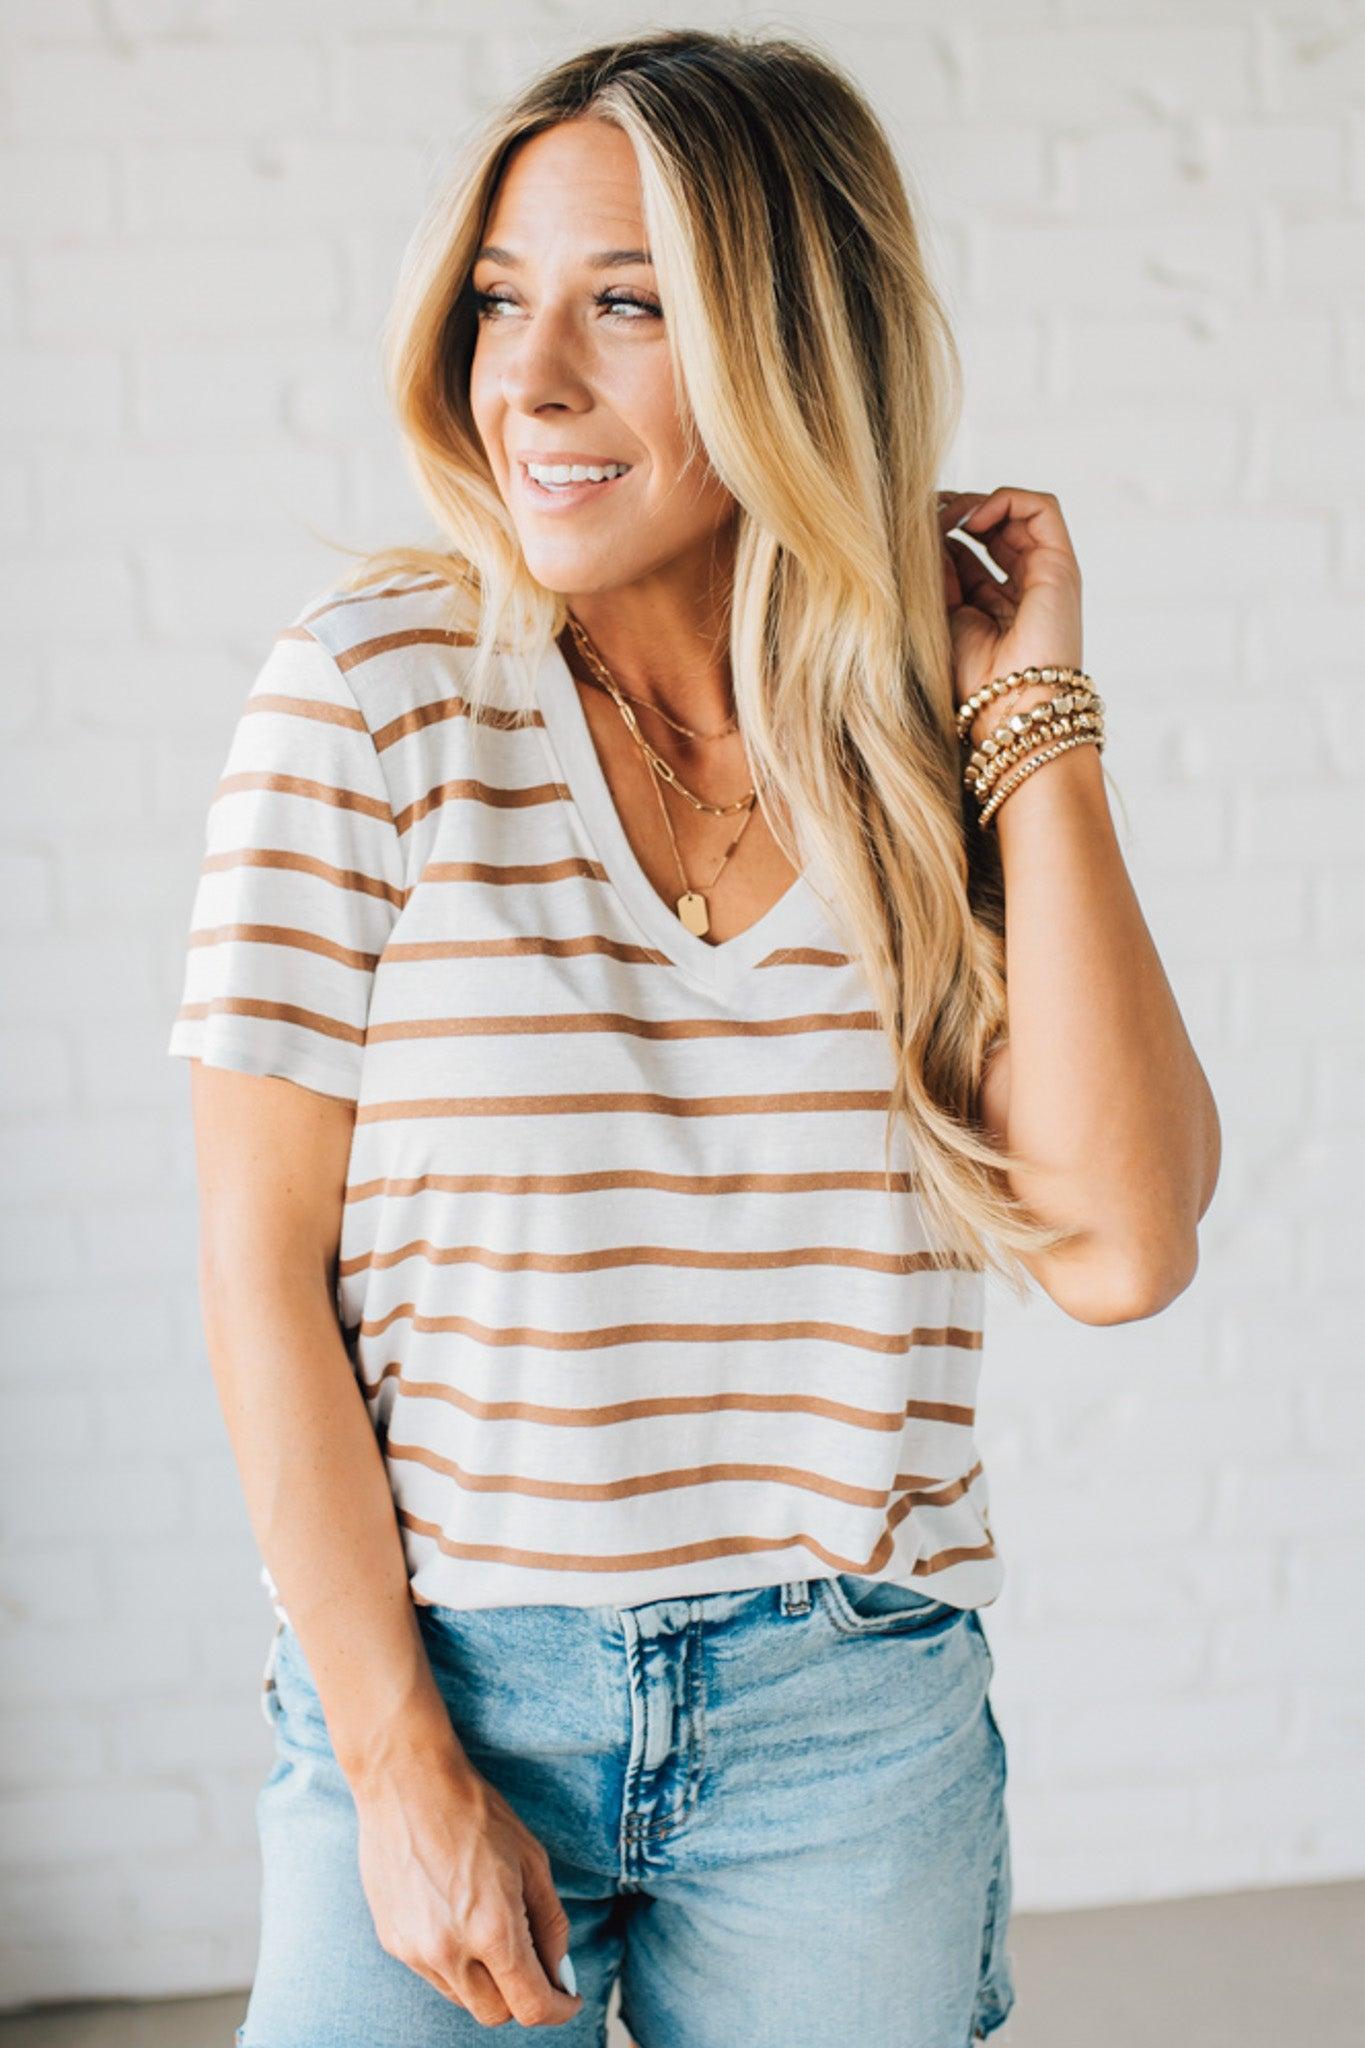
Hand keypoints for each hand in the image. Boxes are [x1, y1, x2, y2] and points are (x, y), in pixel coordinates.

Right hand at [353, 1748, 584, 2028]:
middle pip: (496, 2014)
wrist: (407, 1784)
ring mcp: (416, 1951)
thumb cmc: (475, 1813)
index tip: (569, 1998)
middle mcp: (451, 1951)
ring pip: (463, 1998)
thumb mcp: (532, 1860)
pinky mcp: (393, 1942)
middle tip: (535, 1962)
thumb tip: (558, 1970)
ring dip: (486, 1982)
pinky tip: (457, 1917)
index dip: (558, 2010)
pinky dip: (455, 1962)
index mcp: (492, 1930)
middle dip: (522, 1997)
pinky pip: (433, 1974)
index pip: (531, 2006)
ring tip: (491, 1929)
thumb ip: (550, 1923)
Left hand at [936, 487, 1083, 732]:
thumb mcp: (941, 616)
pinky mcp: (1061, 566)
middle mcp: (1021, 587)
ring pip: (1015, 512)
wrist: (1010, 708)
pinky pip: (1041, 508)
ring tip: (946, 516)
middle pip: (989, 527)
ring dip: (975, 504)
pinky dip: (1005, 500)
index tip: (910, 528)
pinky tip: (972, 522)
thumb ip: (936, 575)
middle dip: (954, 513)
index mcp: (991, 604)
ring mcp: (1044, 575)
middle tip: (924, 514)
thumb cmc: (972, 680)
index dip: (939, 533)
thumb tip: (920, 530)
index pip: (966, 550)